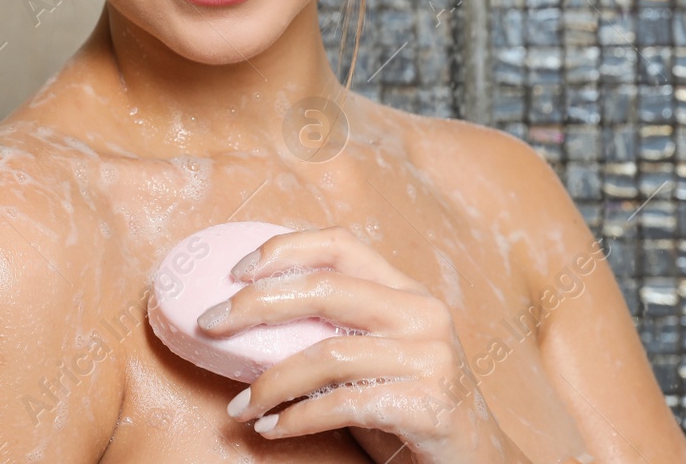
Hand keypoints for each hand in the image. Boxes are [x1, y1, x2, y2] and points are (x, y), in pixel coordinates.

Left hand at [195, 225, 531, 463]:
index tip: (234, 272)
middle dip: (255, 304)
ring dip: (269, 382)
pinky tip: (273, 429)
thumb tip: (243, 314)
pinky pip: (345, 403)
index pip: (340, 244)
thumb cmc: (407, 406)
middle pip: (325, 288)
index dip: (283, 249)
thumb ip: (334, 328)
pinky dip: (298, 418)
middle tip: (209, 325)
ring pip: (327, 353)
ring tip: (240, 406)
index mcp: (406, 291)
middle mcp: (422, 313)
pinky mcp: (430, 405)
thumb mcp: (376, 355)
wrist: (475, 463)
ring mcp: (431, 357)